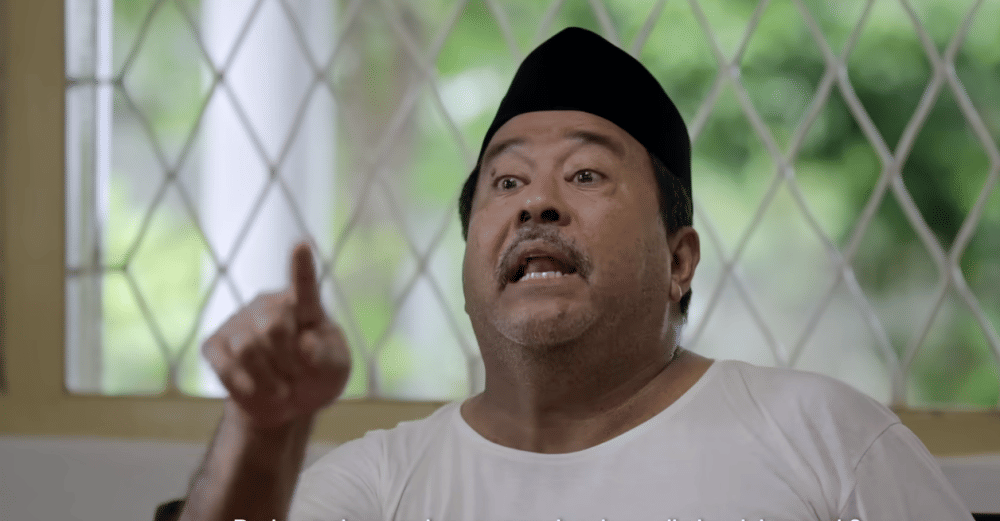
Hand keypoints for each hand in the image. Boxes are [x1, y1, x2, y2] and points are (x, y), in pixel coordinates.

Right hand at [203, 240, 351, 429]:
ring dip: (269, 377)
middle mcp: (269, 305)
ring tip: (282, 387)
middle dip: (289, 360)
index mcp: (305, 305)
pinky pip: (225, 364)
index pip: (304, 284)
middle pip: (273, 326)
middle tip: (299, 376)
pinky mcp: (215, 344)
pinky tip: (255, 390)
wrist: (285, 404)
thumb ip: (328, 356)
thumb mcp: (335, 371)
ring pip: (247, 348)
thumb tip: (306, 342)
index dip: (302, 266)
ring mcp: (239, 322)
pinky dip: (244, 384)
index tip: (302, 244)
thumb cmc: (317, 378)